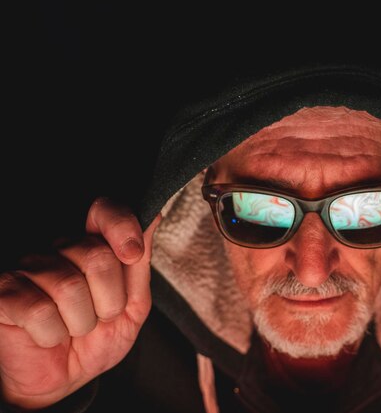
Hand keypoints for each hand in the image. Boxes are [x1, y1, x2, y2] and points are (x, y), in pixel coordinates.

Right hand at [0, 198, 160, 408]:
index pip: (105, 212)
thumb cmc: (94, 341)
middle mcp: (59, 251)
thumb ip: (140, 266)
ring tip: (73, 329)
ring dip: (81, 322)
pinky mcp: (4, 294)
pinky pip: (38, 309)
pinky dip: (52, 334)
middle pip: (97, 256)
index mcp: (93, 248)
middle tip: (99, 318)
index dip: (122, 227)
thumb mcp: (132, 308)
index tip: (132, 254)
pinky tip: (47, 336)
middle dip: (109, 300)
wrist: (61, 382)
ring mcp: (28, 270)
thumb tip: (153, 218)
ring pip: (69, 285)